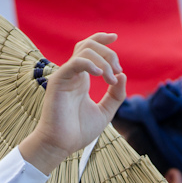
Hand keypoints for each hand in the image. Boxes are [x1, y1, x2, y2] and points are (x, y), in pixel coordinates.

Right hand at [18, 33, 126, 174]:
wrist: (61, 145)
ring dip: (103, 61)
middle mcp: (73, 74)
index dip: (102, 39)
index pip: (89, 49)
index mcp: (81, 79)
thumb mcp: (105, 112)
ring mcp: (65, 76)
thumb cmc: (78, 132)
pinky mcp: (58, 81)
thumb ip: (116, 96)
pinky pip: (75, 63)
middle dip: (108, 53)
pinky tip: (100, 74)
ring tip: (111, 80)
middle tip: (117, 71)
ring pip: (84, 51)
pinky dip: (90, 64)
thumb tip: (123, 75)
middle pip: (89, 46)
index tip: (115, 37)